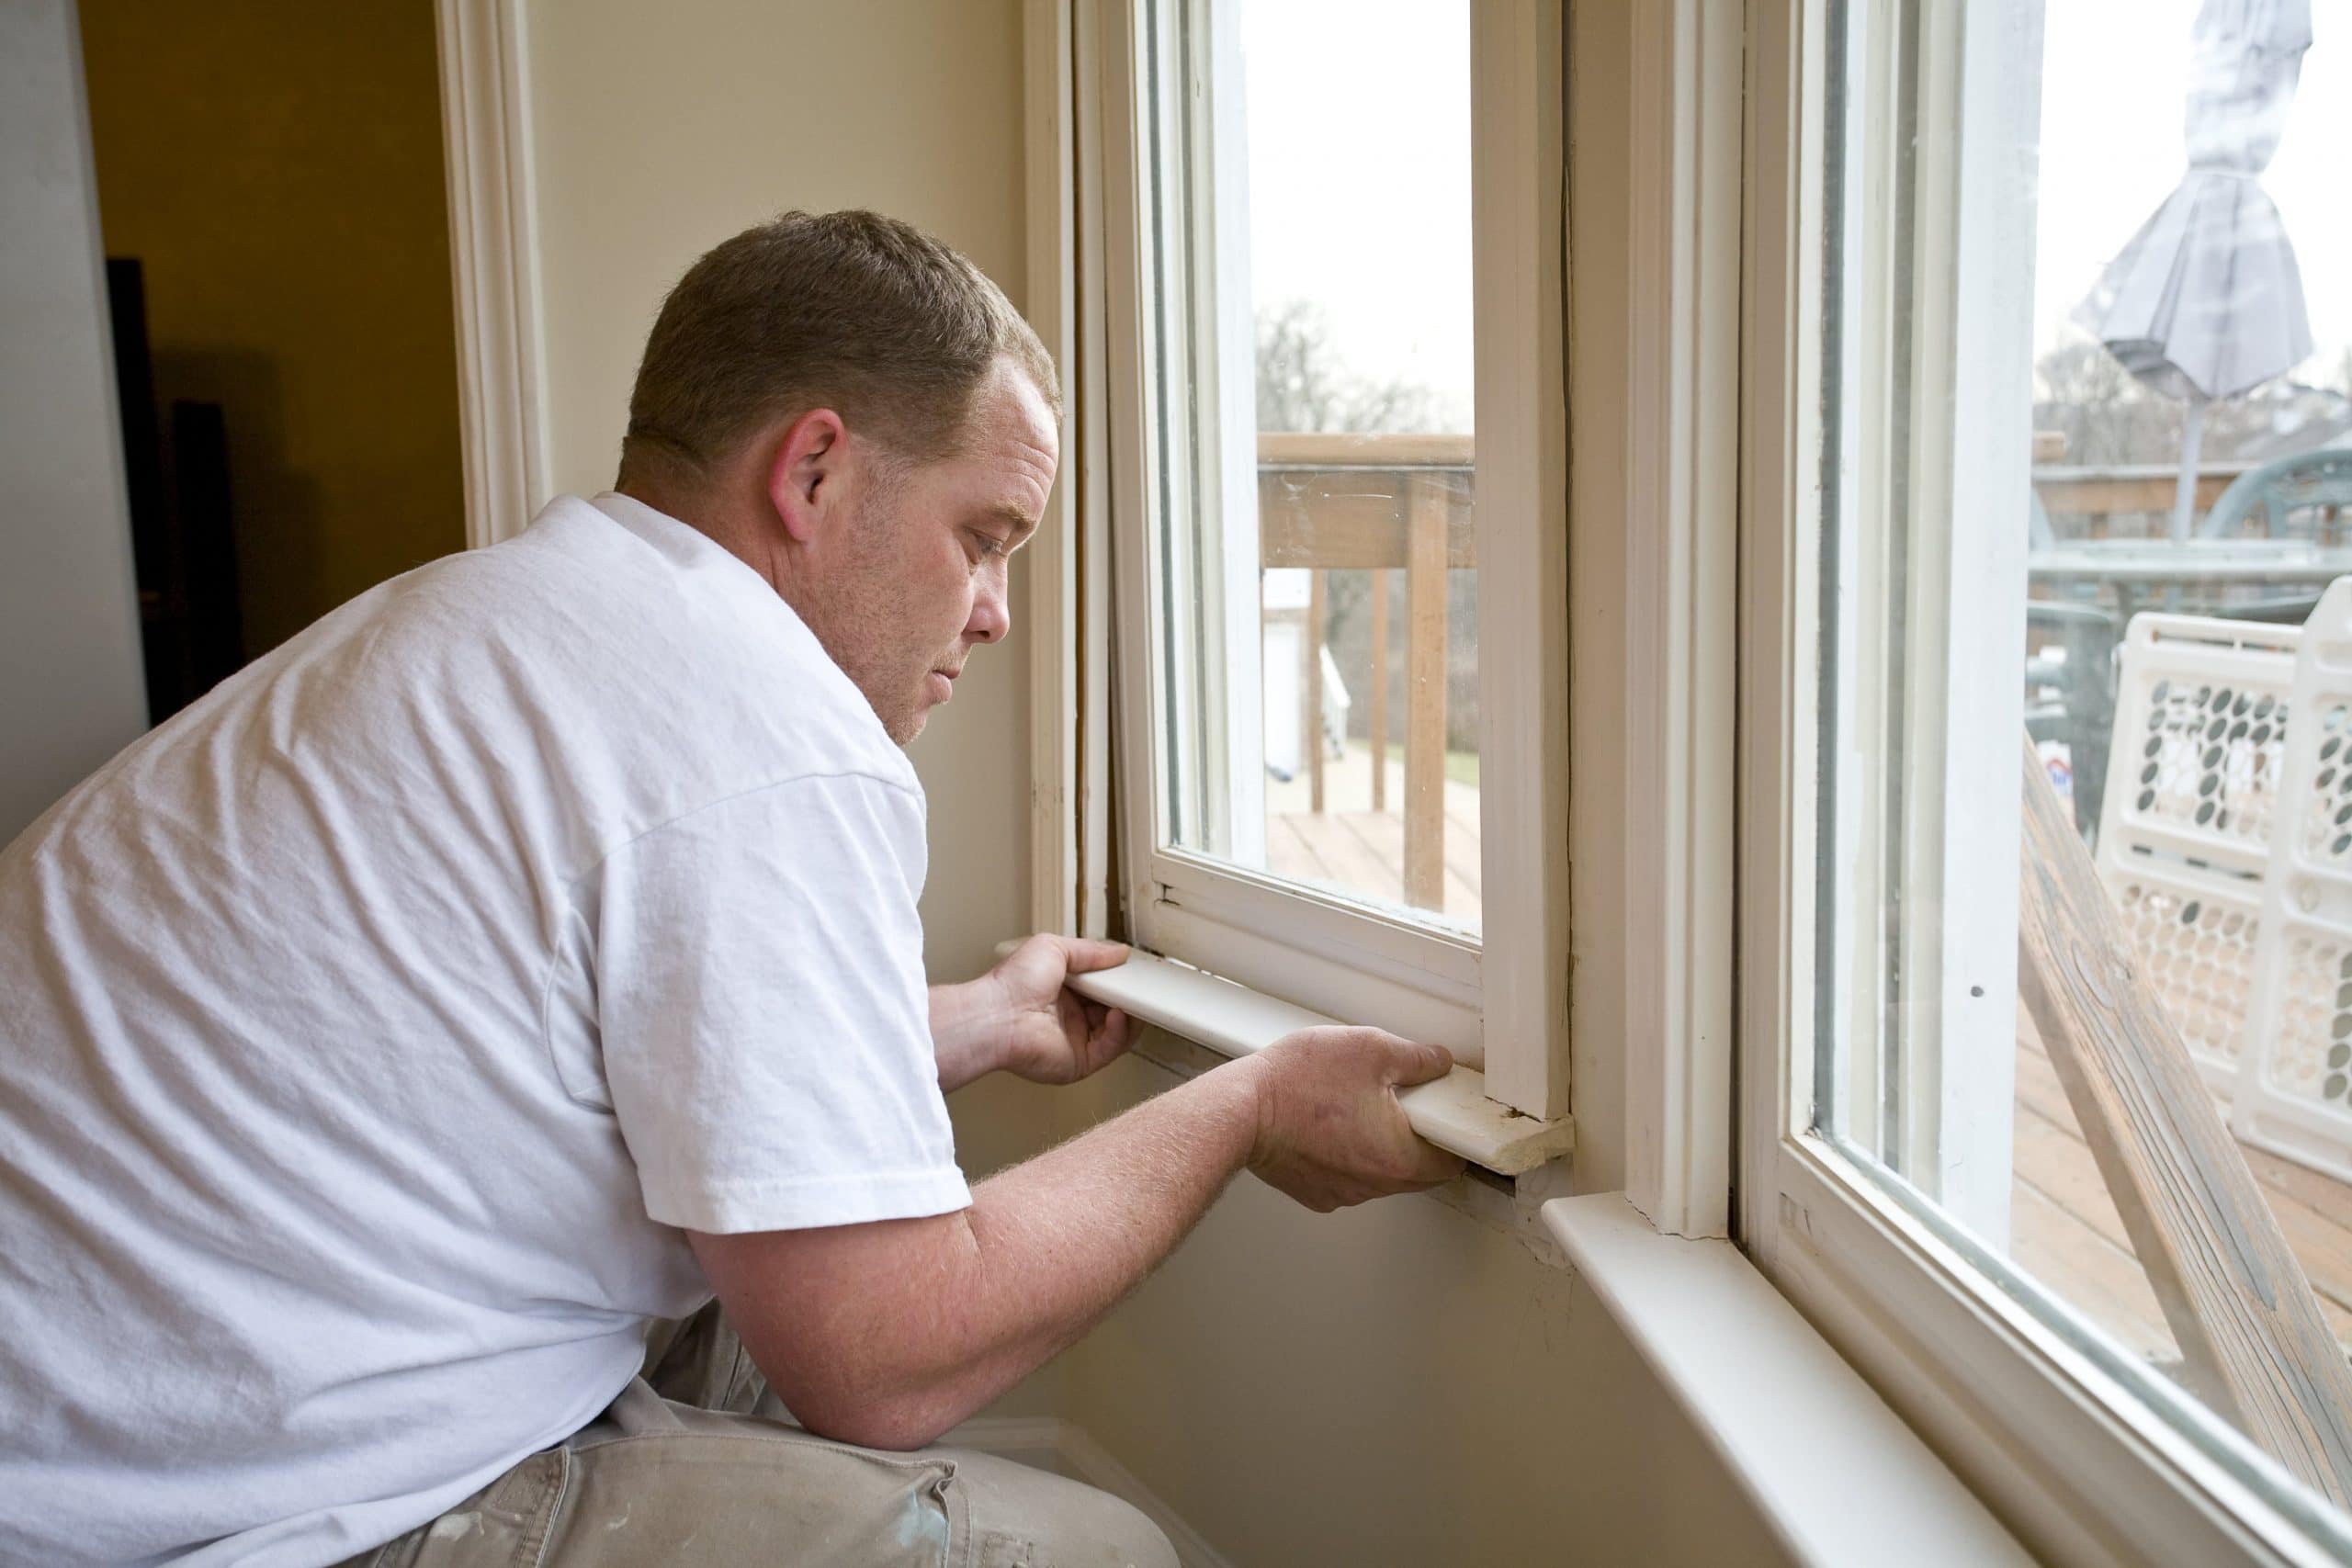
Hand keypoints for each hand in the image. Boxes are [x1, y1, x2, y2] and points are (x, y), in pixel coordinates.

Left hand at [982, 935, 1139, 1085]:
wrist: (997, 1015)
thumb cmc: (1013, 983)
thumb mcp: (1054, 948)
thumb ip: (1090, 950)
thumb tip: (1118, 951)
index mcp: (1063, 992)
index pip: (1101, 988)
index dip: (1117, 980)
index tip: (1132, 970)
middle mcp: (1070, 1018)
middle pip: (1113, 1010)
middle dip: (1127, 997)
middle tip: (1139, 985)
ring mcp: (1076, 1041)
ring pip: (1117, 1032)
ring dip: (1129, 1014)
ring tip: (1133, 998)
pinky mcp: (1080, 1062)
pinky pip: (1110, 1049)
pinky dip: (1120, 1032)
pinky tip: (1118, 1014)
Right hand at [1239, 1027, 1463, 1210]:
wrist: (1242, 1110)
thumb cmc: (1300, 1083)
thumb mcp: (1370, 1049)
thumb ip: (1416, 1058)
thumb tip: (1438, 1062)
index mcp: (1398, 1157)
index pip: (1451, 1164)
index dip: (1453, 1138)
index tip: (1445, 1118)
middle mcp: (1374, 1186)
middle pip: (1417, 1172)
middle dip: (1416, 1141)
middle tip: (1401, 1105)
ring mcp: (1342, 1195)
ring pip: (1380, 1175)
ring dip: (1379, 1148)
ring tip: (1356, 1109)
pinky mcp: (1315, 1194)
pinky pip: (1346, 1179)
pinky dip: (1346, 1157)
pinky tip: (1330, 1126)